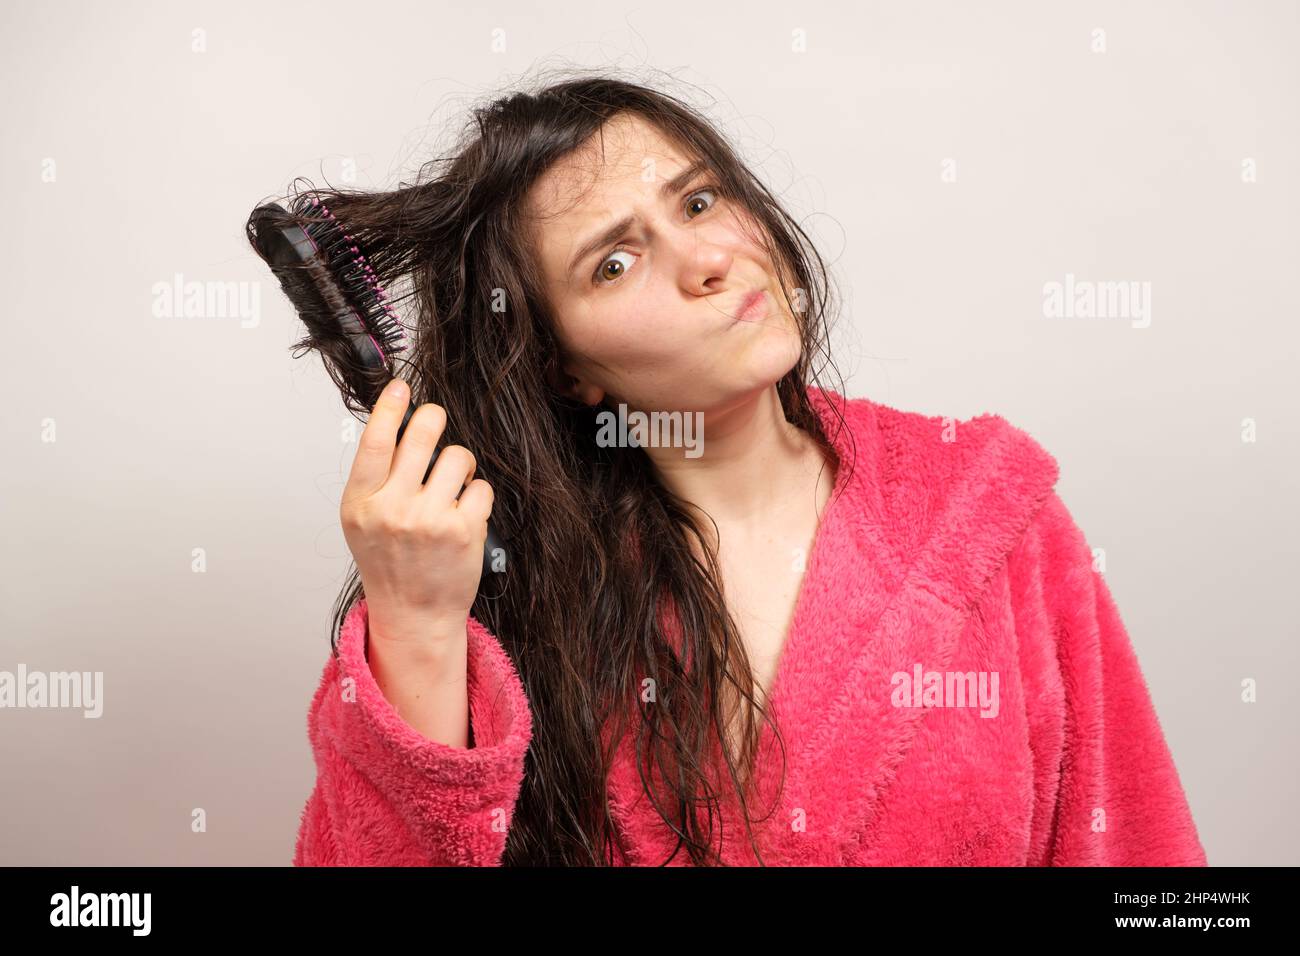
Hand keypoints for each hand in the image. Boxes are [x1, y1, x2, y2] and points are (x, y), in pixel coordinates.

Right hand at [339, 378, 493, 646]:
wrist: (414, 614)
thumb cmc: (391, 565)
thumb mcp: (363, 521)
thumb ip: (375, 479)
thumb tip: (396, 425)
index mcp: (361, 503)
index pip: (374, 442)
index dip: (389, 408)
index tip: (400, 388)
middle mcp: (392, 509)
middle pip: (421, 436)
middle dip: (433, 418)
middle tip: (436, 419)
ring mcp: (429, 520)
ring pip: (459, 457)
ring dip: (461, 465)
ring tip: (452, 487)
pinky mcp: (463, 531)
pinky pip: (481, 487)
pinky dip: (477, 495)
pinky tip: (465, 514)